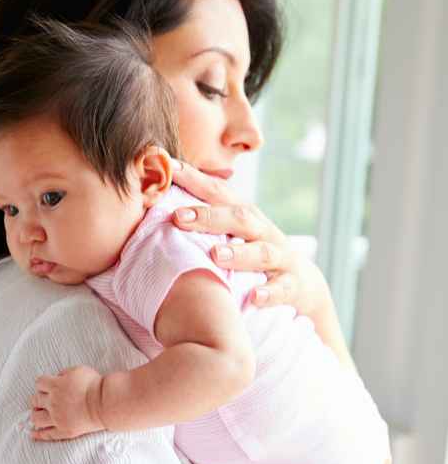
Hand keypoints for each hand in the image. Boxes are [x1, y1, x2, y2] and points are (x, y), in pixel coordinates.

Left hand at [29, 365, 105, 440]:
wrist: (105, 403)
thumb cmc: (94, 384)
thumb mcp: (78, 370)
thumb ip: (63, 373)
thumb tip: (57, 378)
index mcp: (55, 386)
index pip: (39, 384)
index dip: (42, 384)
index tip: (46, 387)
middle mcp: (53, 402)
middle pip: (35, 401)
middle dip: (36, 400)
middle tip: (38, 402)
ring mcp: (57, 418)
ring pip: (37, 418)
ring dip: (34, 415)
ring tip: (36, 414)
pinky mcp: (64, 430)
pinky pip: (48, 434)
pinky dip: (39, 434)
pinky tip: (34, 434)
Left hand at [170, 160, 329, 318]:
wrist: (303, 285)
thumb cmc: (255, 253)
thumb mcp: (234, 232)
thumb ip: (205, 219)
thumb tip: (160, 205)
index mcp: (243, 216)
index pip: (216, 192)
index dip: (193, 178)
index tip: (167, 167)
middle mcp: (262, 231)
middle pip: (238, 218)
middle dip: (208, 217)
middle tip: (178, 217)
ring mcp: (281, 257)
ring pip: (262, 252)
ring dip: (239, 253)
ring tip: (215, 255)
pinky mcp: (294, 284)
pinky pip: (283, 288)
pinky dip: (270, 291)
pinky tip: (255, 297)